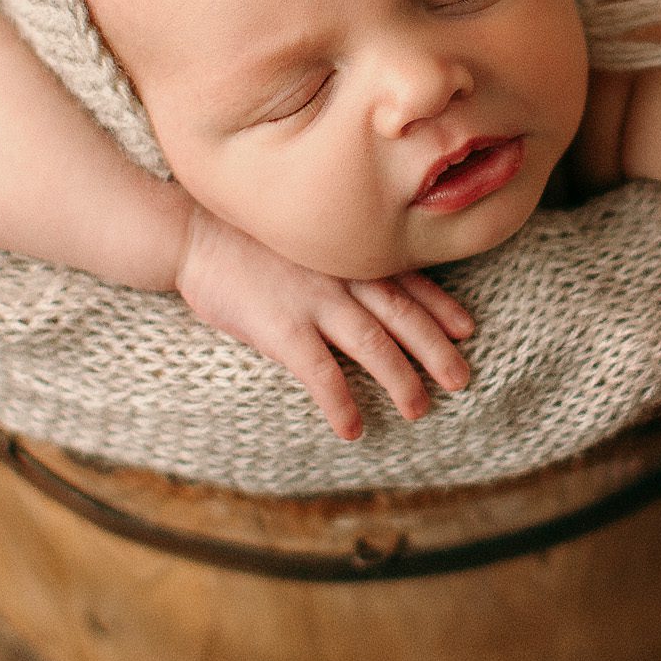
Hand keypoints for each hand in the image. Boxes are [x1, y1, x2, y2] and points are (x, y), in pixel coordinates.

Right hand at [174, 205, 473, 440]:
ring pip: (374, 345)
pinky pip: (321, 372)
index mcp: (347, 255)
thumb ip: (333, 260)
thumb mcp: (301, 238)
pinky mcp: (282, 328)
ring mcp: (314, 301)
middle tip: (461, 380)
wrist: (192, 233)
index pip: (407, 282)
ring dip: (401, 379)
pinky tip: (353, 428)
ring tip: (418, 409)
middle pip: (403, 316)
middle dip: (436, 349)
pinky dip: (341, 401)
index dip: (441, 307)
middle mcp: (341, 276)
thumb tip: (359, 285)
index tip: (467, 328)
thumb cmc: (243, 236)